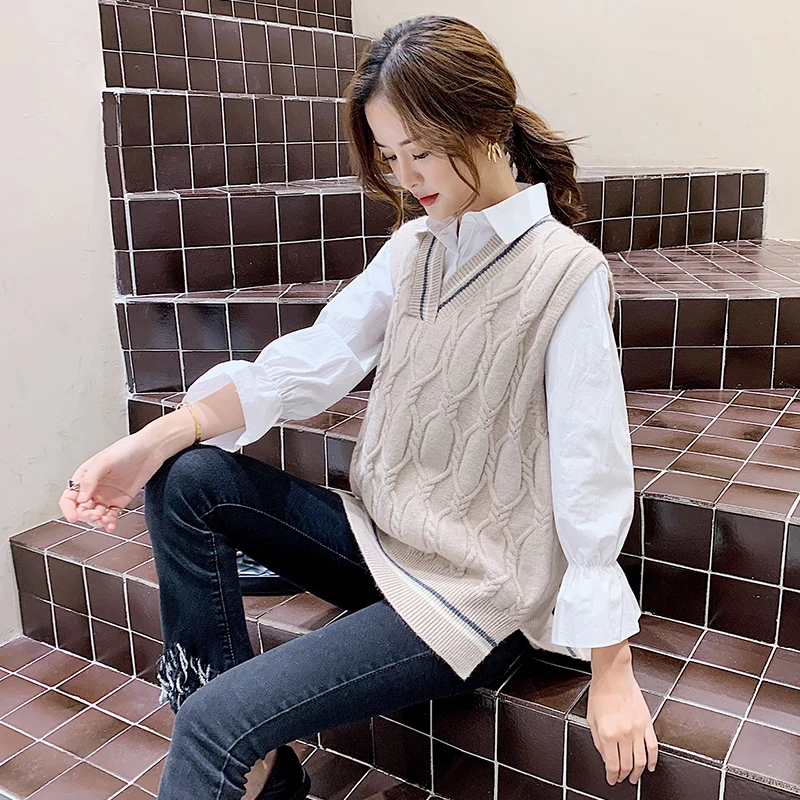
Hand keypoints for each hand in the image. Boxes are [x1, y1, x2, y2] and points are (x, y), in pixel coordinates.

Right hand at [58, 432, 166, 533]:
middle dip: (86, 515)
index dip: (68, 509)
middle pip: (81, 510)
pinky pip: (111, 516)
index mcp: (84, 477)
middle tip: (95, 515)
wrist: (150, 450)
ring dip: (97, 521)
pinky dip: (109, 522)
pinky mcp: (120, 500)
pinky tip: (111, 525)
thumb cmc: (127, 449)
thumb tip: (80, 499)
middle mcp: (93, 488)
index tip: (73, 517)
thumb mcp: (104, 461)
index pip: (69, 497)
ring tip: (105, 520)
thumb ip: (90, 480)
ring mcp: (107, 495)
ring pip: (95, 515)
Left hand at [587, 641, 657, 784]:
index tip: (611, 779)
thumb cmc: (600, 692)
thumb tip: (605, 756)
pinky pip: (653, 746)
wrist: (613, 674)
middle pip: (627, 765)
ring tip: (635, 777)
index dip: (612, 776)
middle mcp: (623, 733)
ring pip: (641, 760)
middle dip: (624, 776)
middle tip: (621, 779)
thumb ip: (598, 741)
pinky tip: (650, 766)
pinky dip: (653, 759)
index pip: (612, 764)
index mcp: (608, 733)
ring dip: (638, 772)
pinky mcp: (647, 723)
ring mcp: (637, 729)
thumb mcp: (591, 718)